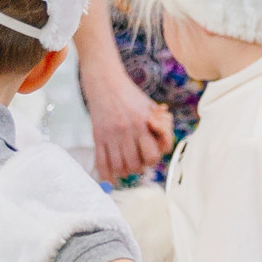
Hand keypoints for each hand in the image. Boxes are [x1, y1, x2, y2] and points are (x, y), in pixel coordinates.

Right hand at [88, 62, 172, 181]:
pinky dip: (106, 176)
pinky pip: (101, 163)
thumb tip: (164, 145)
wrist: (105, 82)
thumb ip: (161, 126)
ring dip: (125, 171)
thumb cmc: (132, 97)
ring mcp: (111, 135)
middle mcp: (127, 131)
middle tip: (138, 161)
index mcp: (143, 123)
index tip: (150, 154)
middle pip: (136, 165)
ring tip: (126, 166)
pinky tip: (110, 179)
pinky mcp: (97, 136)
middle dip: (140, 167)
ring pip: (120, 168)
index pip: (153, 155)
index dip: (154, 159)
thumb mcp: (151, 108)